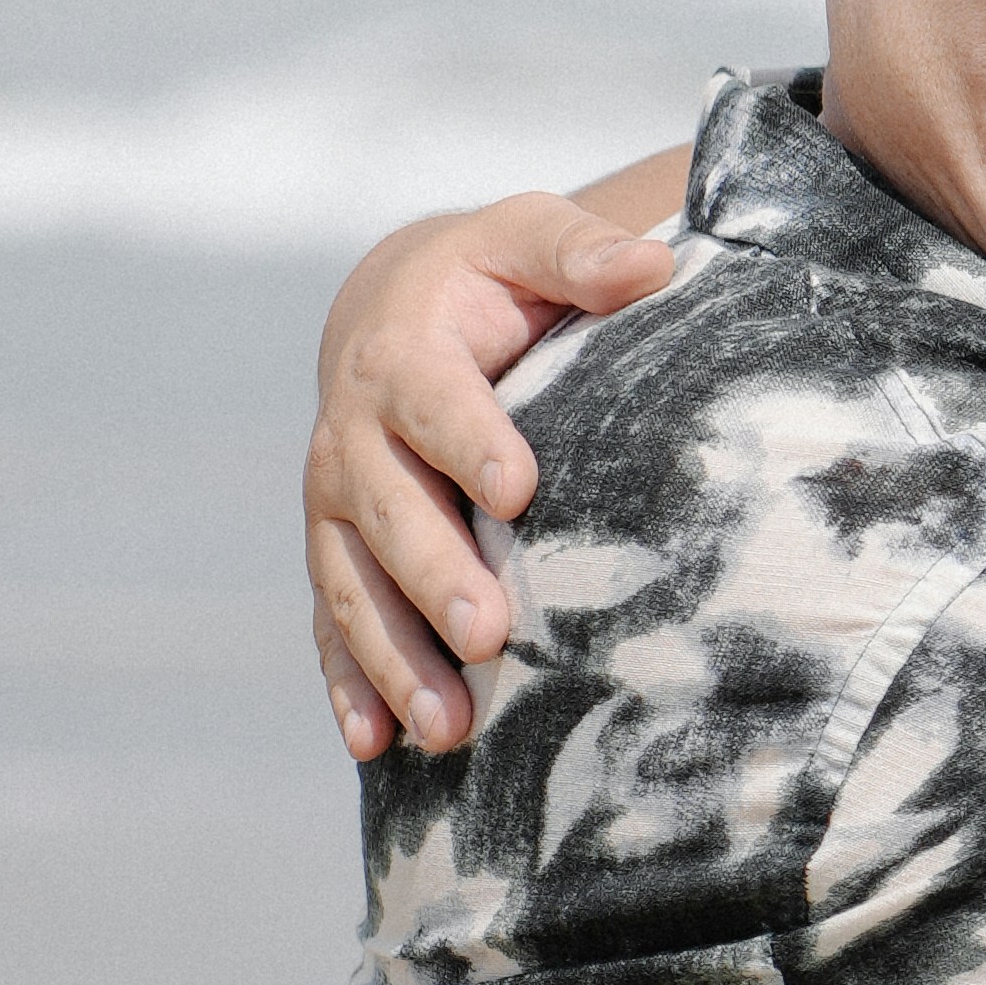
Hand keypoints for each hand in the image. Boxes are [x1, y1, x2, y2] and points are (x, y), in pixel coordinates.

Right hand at [307, 190, 678, 759]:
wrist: (389, 312)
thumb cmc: (486, 280)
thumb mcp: (527, 240)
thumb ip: (580, 254)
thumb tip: (653, 262)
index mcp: (403, 355)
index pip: (434, 402)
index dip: (472, 442)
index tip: (519, 490)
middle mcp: (353, 438)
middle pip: (390, 513)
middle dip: (437, 577)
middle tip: (492, 634)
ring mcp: (334, 508)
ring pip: (354, 588)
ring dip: (396, 659)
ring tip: (447, 726)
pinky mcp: (335, 557)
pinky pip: (332, 628)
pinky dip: (350, 686)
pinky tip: (375, 744)